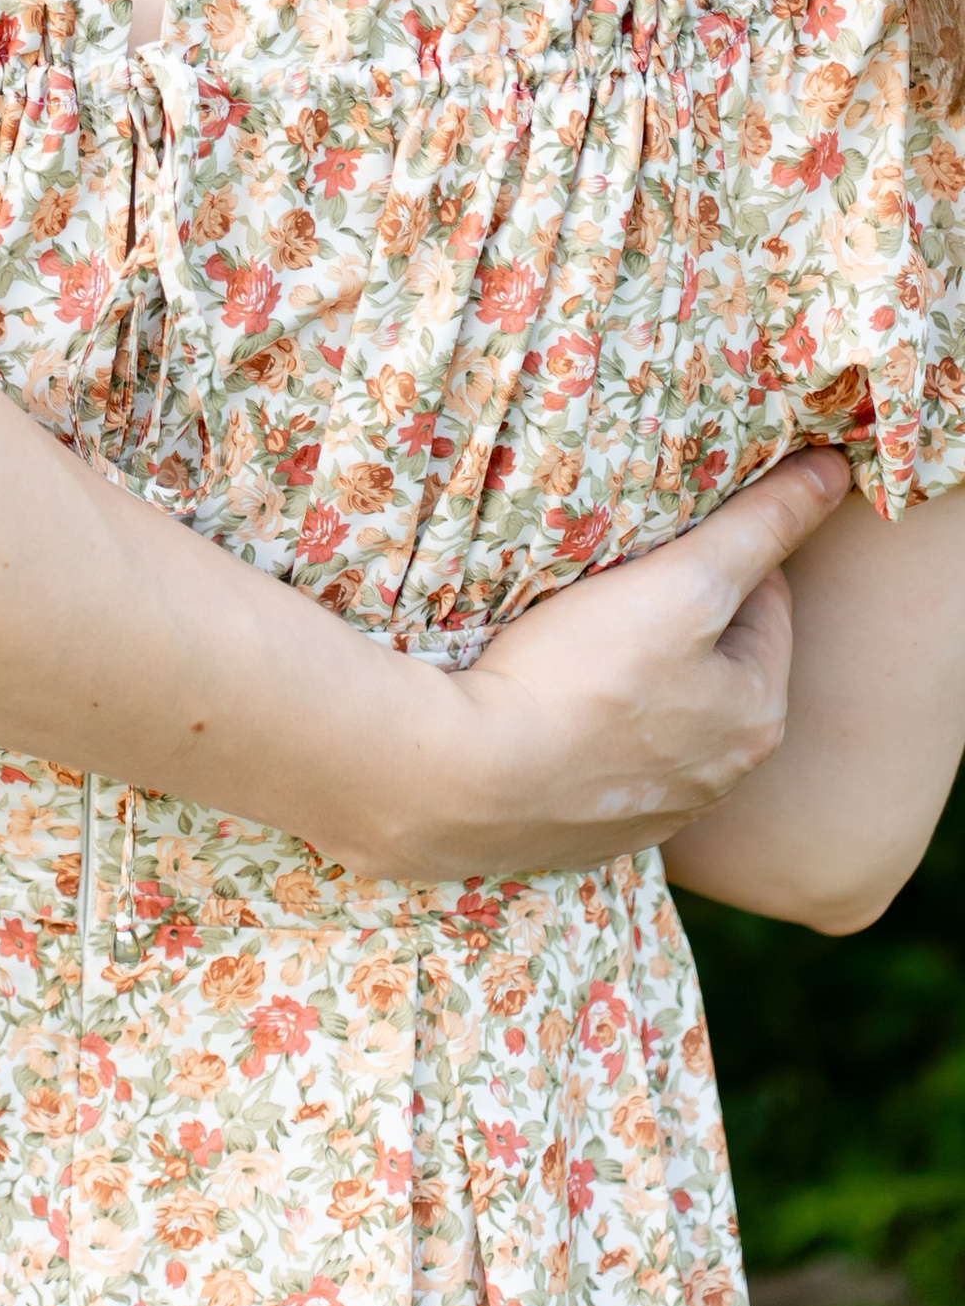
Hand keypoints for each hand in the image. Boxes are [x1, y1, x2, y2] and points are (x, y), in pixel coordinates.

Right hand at [347, 450, 850, 879]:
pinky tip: (548, 698)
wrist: (468, 779)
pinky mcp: (590, 831)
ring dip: (636, 674)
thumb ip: (761, 525)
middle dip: (678, 617)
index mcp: (759, 716)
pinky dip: (590, 725)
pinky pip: (608, 757)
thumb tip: (838, 474)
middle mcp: (722, 777)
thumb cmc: (582, 674)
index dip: (717, 553)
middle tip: (616, 579)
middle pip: (714, 661)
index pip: (765, 602)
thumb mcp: (684, 583)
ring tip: (575, 634)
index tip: (662, 536)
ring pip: (663, 713)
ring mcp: (654, 812)